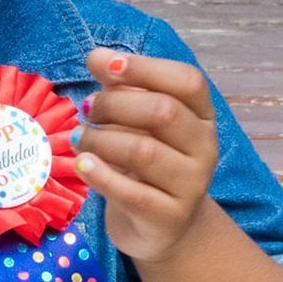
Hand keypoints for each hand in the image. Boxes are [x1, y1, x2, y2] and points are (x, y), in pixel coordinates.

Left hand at [69, 46, 219, 263]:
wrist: (161, 225)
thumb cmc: (146, 162)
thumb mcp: (136, 120)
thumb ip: (121, 86)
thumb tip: (97, 56)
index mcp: (202, 114)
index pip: (188, 81)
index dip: (146, 68)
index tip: (107, 66)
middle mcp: (204, 147)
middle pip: (164, 112)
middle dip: (116, 104)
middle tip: (86, 108)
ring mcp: (192, 185)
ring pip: (145, 152)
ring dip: (101, 140)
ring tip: (77, 138)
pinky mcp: (170, 218)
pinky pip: (134, 194)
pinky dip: (102, 176)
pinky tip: (82, 164)